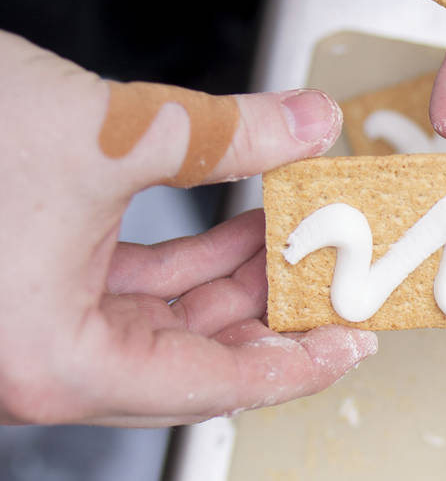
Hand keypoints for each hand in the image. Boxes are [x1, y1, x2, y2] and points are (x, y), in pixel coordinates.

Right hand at [0, 31, 376, 425]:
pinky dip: (192, 259)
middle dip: (271, 315)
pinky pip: (134, 289)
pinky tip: (241, 221)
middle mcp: (40, 358)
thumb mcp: (112, 131)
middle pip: (193, 359)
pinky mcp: (32, 282)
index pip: (210, 385)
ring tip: (301, 238)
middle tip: (336, 285)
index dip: (294, 365)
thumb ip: (225, 133)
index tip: (350, 344)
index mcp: (54, 359)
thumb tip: (305, 122)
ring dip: (237, 279)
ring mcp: (33, 323)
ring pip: (167, 322)